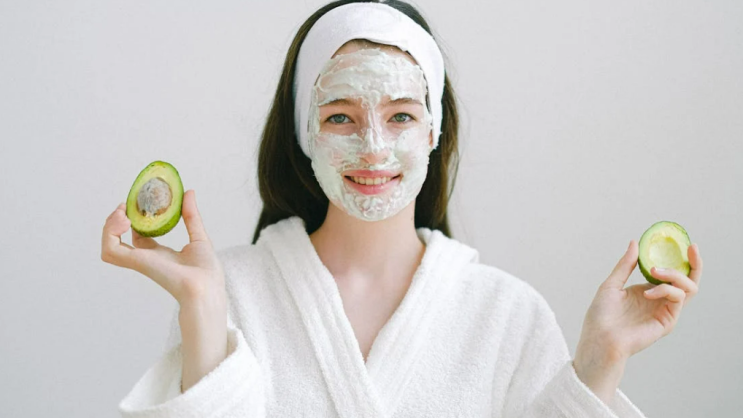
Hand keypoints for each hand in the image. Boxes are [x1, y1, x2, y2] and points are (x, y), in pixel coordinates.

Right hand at [101, 189, 224, 304]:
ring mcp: (139, 260)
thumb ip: (191, 216)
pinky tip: (125, 221)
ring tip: (122, 214)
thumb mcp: (198, 236)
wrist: (206, 287)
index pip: (138, 235)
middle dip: (115, 221)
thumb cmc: (206, 272)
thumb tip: (189, 192)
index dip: (134, 218)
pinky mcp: (136, 262)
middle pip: (118, 239)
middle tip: (124, 207)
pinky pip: (110, 249)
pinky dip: (110, 234)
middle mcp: (146, 258)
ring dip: (109, 226)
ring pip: (109, 244)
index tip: (137, 203)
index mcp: (160, 254)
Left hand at [573, 240, 702, 401]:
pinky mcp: (667, 321)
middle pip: (688, 281)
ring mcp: (665, 310)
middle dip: (694, 263)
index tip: (685, 244)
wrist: (599, 338)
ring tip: (654, 270)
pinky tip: (647, 293)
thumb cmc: (601, 316)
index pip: (670, 274)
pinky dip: (665, 289)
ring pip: (688, 288)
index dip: (680, 259)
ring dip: (674, 274)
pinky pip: (677, 298)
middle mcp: (659, 300)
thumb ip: (625, 265)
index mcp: (647, 290)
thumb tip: (635, 242)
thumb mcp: (612, 284)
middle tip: (691, 249)